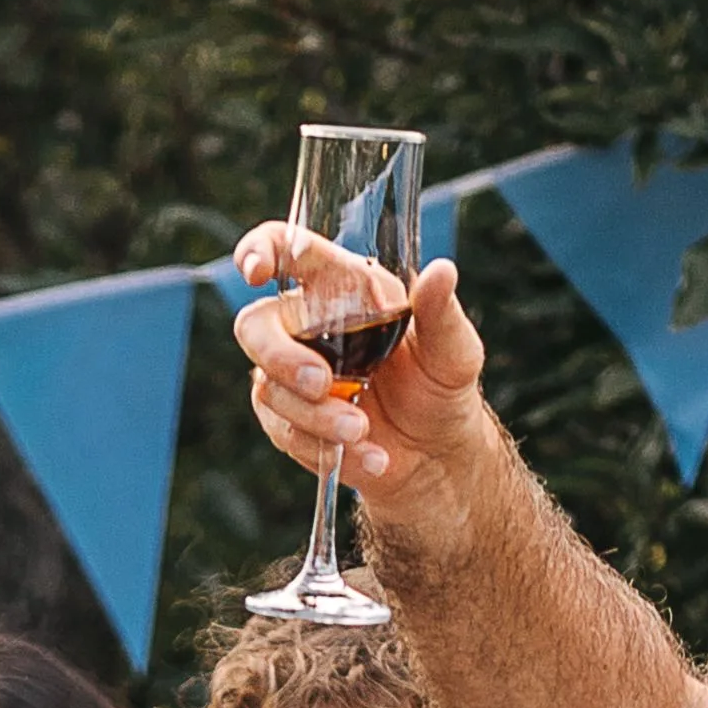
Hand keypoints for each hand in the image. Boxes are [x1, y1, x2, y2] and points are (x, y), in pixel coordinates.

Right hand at [233, 237, 496, 508]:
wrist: (435, 453)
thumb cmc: (441, 387)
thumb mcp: (453, 349)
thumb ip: (441, 311)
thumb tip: (443, 270)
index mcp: (341, 288)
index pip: (287, 251)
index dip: (260, 250)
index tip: (256, 272)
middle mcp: (307, 326)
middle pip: (255, 326)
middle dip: (280, 357)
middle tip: (322, 383)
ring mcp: (291, 376)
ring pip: (269, 388)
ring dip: (316, 415)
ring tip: (362, 431)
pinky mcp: (291, 422)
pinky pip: (284, 432)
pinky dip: (325, 446)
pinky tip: (369, 457)